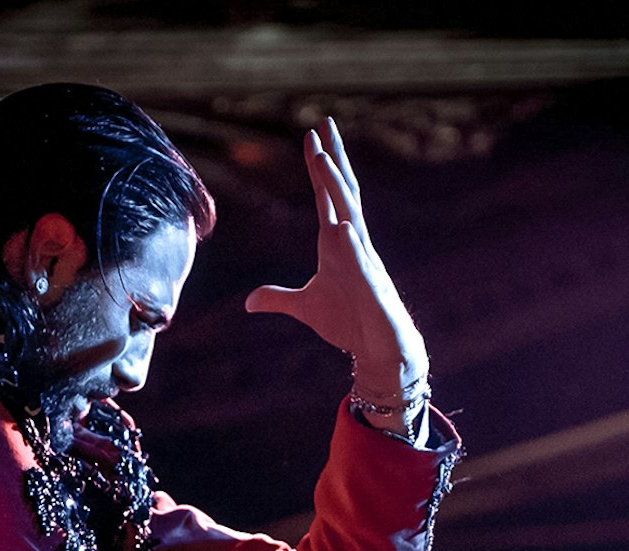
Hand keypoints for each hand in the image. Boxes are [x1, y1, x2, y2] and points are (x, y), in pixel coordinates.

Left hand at [244, 117, 427, 394]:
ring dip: (336, 188)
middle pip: (343, 192)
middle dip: (333, 159)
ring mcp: (365, 260)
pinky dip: (350, 244)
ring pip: (351, 215)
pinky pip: (361, 262)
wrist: (380, 348)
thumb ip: (278, 299)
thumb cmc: (349, 322)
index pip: (327, 197)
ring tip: (323, 159)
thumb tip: (249, 302)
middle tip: (323, 124)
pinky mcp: (371, 286)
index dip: (319, 169)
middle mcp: (353, 242)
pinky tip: (342, 228)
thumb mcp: (304, 308)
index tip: (312, 138)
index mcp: (337, 242)